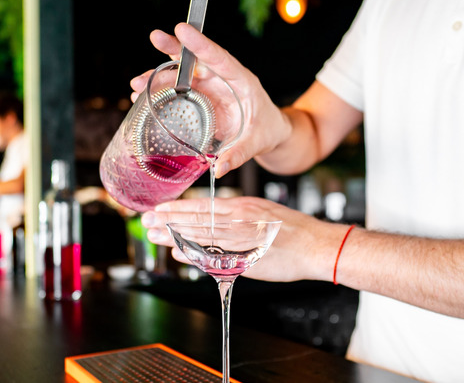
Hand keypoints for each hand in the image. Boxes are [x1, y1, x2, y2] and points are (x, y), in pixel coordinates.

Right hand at [130, 24, 292, 177]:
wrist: (268, 133)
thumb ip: (239, 154)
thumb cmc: (266, 131)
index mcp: (241, 80)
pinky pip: (177, 90)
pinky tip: (141, 97)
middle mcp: (222, 79)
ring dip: (158, 76)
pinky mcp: (199, 97)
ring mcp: (209, 87)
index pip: (219, 58)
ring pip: (181, 74)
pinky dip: (159, 92)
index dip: (200, 44)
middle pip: (196, 59)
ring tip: (136, 84)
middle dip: (174, 48)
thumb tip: (219, 169)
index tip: (183, 30)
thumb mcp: (256, 142)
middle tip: (154, 36)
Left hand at [141, 196, 345, 281]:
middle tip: (146, 220)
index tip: (159, 208)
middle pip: (196, 220)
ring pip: (201, 236)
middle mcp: (239, 220)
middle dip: (168, 220)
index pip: (203, 206)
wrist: (317, 245)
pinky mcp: (247, 259)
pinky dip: (195, 254)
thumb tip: (212, 219)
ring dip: (174, 235)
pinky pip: (215, 257)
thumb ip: (236, 216)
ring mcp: (241, 239)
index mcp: (242, 206)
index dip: (178, 208)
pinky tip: (178, 252)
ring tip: (154, 234)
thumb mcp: (262, 211)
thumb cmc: (293, 229)